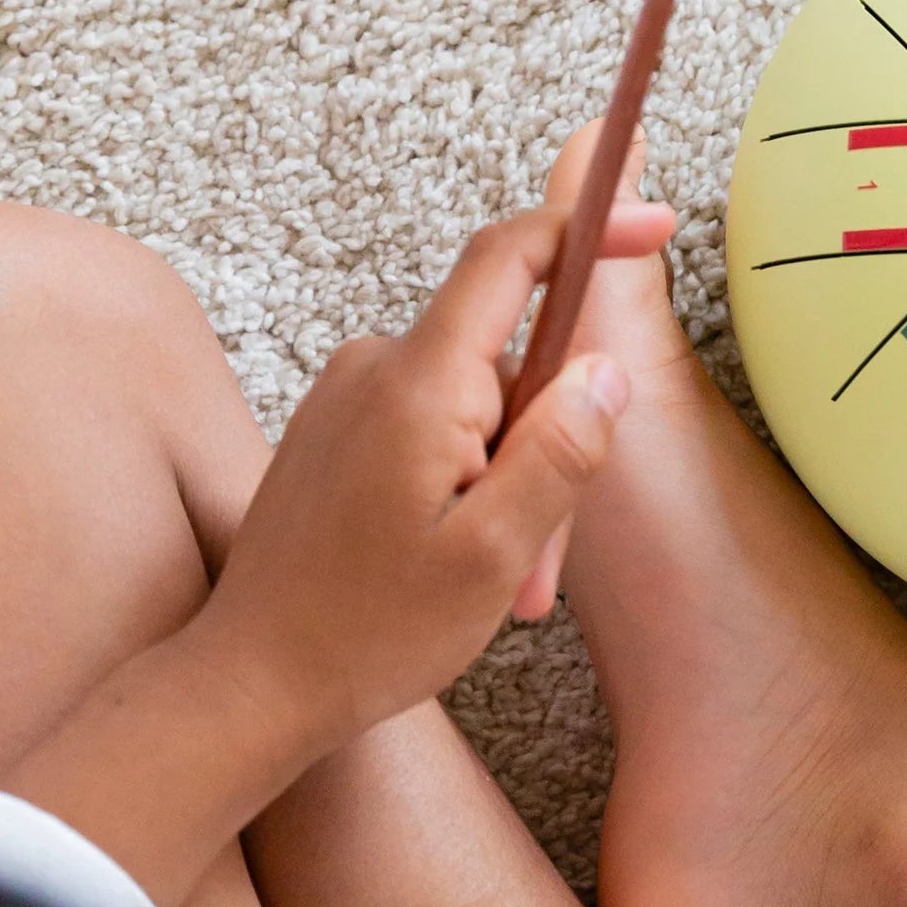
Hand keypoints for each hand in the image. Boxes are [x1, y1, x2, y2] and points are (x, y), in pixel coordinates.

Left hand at [196, 195, 666, 765]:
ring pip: (475, 400)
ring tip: (488, 580)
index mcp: (417, 385)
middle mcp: (374, 369)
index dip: (589, 226)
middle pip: (508, 351)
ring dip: (506, 476)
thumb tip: (604, 370)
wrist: (252, 682)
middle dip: (550, 436)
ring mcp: (349, 397)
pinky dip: (464, 482)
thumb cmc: (368, 634)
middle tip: (541, 558)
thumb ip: (559, 451)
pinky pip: (432, 425)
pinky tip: (447, 562)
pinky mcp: (337, 430)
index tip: (653, 223)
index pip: (511, 257)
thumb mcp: (493, 555)